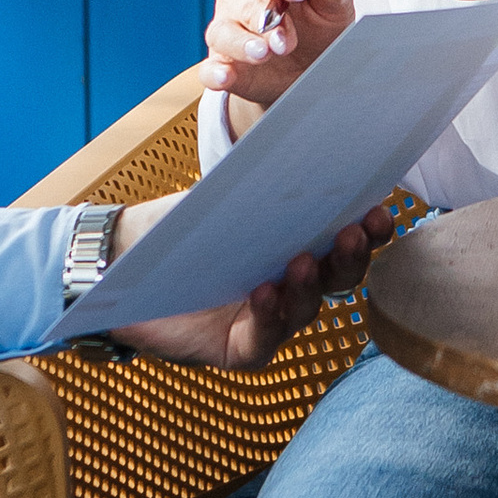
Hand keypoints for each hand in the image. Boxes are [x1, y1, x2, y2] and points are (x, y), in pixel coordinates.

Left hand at [108, 193, 392, 369]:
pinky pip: (265, 338)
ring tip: (301, 260)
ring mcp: (270, 319)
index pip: (346, 239)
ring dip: (308, 284)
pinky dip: (268, 316)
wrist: (118, 263)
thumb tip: (301, 149)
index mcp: (298, 244)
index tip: (379, 209)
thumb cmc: (175, 226)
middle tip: (354, 232)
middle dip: (350, 256)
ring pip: (305, 308)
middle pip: (339, 278)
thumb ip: (258, 187)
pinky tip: (264, 292)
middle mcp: (293, 285)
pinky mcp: (241, 348)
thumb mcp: (220, 200)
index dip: (370, 229)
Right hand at [203, 0, 354, 131]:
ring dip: (242, 43)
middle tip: (286, 39)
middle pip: (242, 1)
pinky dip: (215, 72)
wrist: (311, 72)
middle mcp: (239, 1)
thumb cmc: (318, 29)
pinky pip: (209, 68)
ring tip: (263, 53)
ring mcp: (227, 32)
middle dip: (264, 18)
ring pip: (222, 33)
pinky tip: (226, 76)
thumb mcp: (333, 11)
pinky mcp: (222, 65)